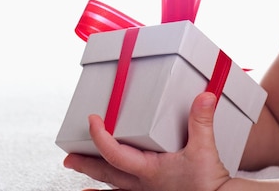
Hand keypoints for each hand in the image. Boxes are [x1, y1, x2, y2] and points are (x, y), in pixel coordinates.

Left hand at [64, 92, 231, 190]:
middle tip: (68, 158)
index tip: (92, 120)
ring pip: (115, 188)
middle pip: (107, 173)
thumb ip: (202, 120)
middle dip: (86, 164)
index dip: (100, 137)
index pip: (115, 154)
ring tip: (79, 184)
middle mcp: (144, 184)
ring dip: (96, 183)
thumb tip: (205, 96)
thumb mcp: (205, 148)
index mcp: (150, 170)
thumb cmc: (210, 183)